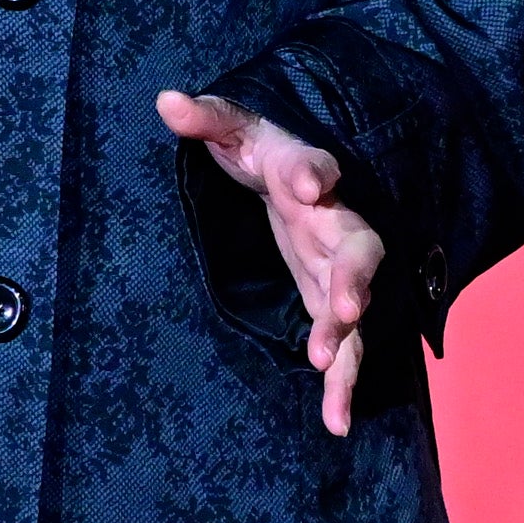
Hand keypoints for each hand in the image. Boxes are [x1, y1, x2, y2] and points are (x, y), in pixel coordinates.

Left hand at [158, 89, 384, 434]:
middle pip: (357, 245)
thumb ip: (207, 118)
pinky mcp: (334, 304)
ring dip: (346, 335)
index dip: (313, 173)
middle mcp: (333, 221)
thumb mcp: (235, 131)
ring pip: (356, 303)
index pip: (312, 166)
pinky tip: (335, 422)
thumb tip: (166, 100)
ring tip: (326, 365)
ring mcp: (338, 266)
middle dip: (353, 275)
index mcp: (304, 172)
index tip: (309, 184)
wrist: (303, 179)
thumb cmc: (263, 151)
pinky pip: (346, 346)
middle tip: (347, 305)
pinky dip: (342, 382)